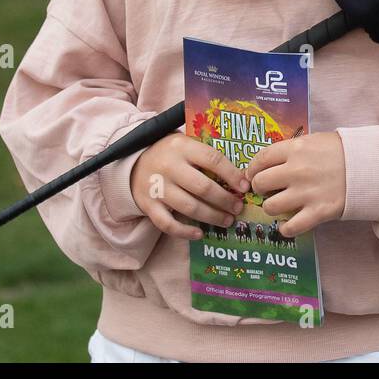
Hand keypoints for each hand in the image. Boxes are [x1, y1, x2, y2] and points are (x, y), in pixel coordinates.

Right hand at [130, 135, 248, 238]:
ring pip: (189, 207)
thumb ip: (207, 156)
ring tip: (227, 221)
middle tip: (238, 208)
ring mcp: (157, 187)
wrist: (133, 161)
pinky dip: (184, 232)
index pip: (213, 159)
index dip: (232, 174)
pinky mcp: (147, 205)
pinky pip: (167, 223)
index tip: (245, 187)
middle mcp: (169, 166)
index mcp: (182, 147)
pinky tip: (199, 234)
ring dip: (212, 217)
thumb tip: (240, 176)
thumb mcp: (186, 144)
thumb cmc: (170, 153)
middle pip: (203, 187)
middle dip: (225, 200)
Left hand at [239, 132, 345, 236]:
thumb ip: (292, 151)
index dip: (252, 169)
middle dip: (260, 188)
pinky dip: (286, 228)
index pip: (260, 159)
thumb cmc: (343, 152)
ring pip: (270, 207)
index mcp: (296, 149)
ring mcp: (307, 193)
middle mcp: (297, 170)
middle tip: (268, 190)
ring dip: (271, 208)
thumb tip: (269, 163)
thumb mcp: (315, 141)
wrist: (371, 166)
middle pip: (260, 183)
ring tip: (279, 205)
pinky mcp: (318, 212)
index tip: (253, 175)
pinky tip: (287, 225)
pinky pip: (291, 227)